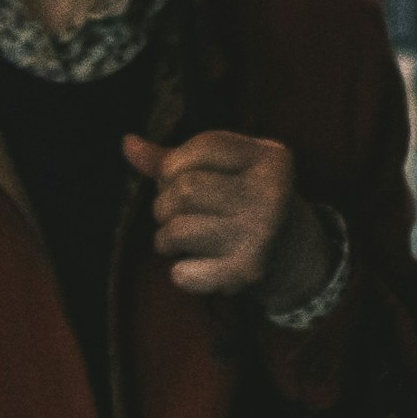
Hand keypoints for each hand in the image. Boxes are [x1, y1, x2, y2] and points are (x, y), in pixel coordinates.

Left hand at [127, 127, 313, 303]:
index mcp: (269, 158)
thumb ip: (172, 158)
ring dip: (165, 238)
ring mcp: (260, 233)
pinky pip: (185, 273)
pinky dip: (180, 273)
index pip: (204, 146)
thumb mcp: (217, 170)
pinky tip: (193, 267)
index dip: (177, 164)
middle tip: (175, 215)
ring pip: (178, 230)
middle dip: (165, 203)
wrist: (288, 252)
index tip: (180, 178)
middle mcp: (270, 193)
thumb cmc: (239, 199)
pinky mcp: (247, 271)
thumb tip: (128, 144)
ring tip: (177, 240)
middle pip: (185, 189)